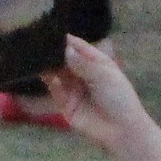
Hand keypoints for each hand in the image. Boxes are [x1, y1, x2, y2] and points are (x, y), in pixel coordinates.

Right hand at [46, 36, 160, 160]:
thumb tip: (65, 49)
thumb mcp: (104, 76)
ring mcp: (73, 88)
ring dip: (48, 65)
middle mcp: (83, 73)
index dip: (66, 40)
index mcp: (96, 62)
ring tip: (38, 56)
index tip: (50, 30)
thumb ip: (83, 63)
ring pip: (56, 73)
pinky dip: (50, 82)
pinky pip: (55, 89)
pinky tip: (48, 75)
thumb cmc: (119, 99)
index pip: (78, 46)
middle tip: (39, 43)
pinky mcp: (65, 103)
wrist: (121, 130)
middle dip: (53, 52)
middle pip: (64, 58)